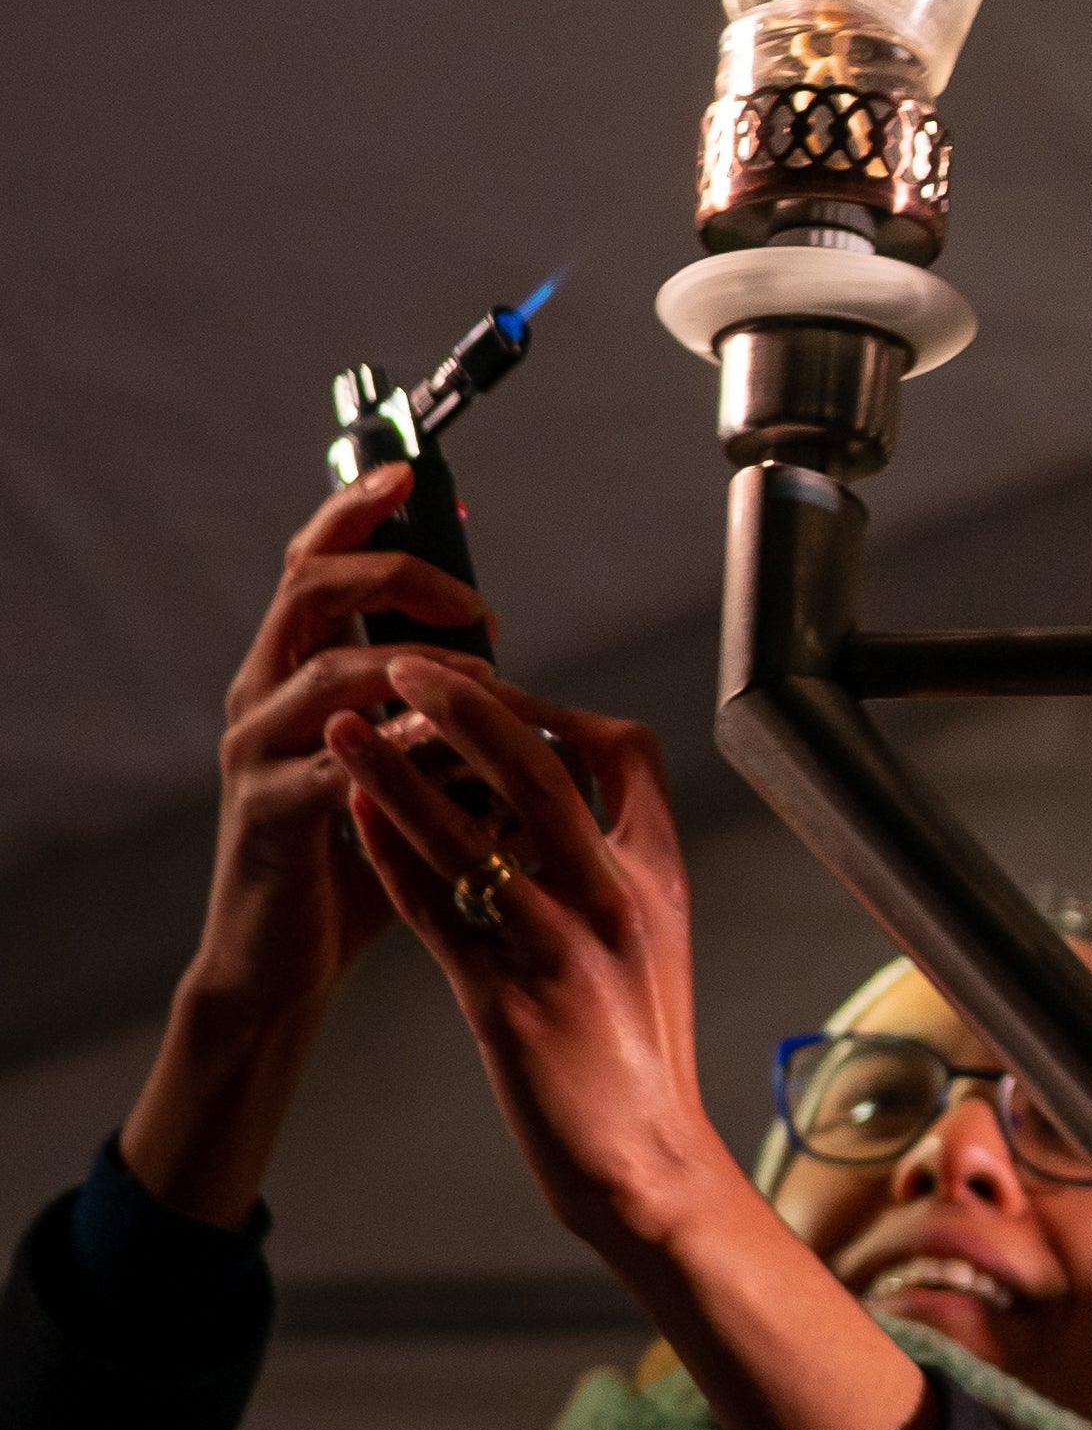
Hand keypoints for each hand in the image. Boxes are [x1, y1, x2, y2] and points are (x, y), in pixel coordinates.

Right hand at [202, 466, 481, 1008]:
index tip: (409, 475)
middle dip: (398, 574)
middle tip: (473, 602)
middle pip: (311, 589)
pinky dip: (399, 744)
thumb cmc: (358, 847)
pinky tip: (445, 745)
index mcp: (292, 669)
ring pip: (329, 671)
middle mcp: (262, 694)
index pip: (312, 562)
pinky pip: (336, 759)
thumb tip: (498, 648)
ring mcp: (256, 751)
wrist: (289, 954)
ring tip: (489, 683)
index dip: (354, 511)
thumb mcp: (403, 757)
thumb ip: (432, 702)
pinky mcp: (269, 811)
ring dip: (420, 667)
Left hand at [329, 662, 735, 1256]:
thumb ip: (615, 861)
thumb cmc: (642, 1046)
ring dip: (399, 772)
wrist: (644, 1156)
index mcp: (660, 875)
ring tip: (344, 724)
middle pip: (540, 773)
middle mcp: (617, 898)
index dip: (554, 705)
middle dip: (466, 709)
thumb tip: (563, 788)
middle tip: (406, 663)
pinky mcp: (508, 1003)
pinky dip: (390, 857)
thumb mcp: (655, 934)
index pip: (624, 752)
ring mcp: (562, 948)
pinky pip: (436, 913)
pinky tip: (352, 818)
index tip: (495, 687)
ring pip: (471, 836)